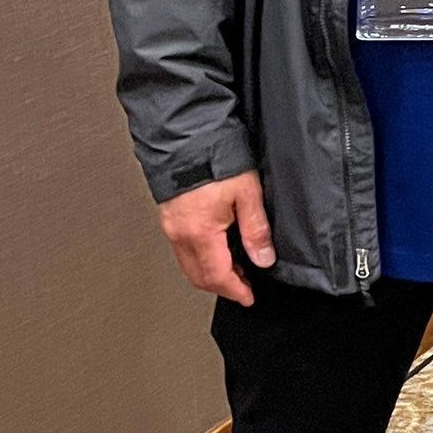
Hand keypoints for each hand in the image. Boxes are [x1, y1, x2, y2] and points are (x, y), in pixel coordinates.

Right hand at [158, 171, 274, 306]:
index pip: (217, 276)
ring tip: (235, 270)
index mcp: (200, 232)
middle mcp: (180, 234)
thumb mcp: (247, 193)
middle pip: (199, 276)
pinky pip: (183, 250)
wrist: (186, 136)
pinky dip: (200, 258)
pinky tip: (217, 250)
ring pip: (189, 265)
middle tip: (244, 288)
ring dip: (211, 274)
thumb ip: (256, 230)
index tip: (248, 297)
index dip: (235, 290)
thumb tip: (263, 259)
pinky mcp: (168, 217)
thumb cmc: (215, 158)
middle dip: (222, 287)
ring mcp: (171, 226)